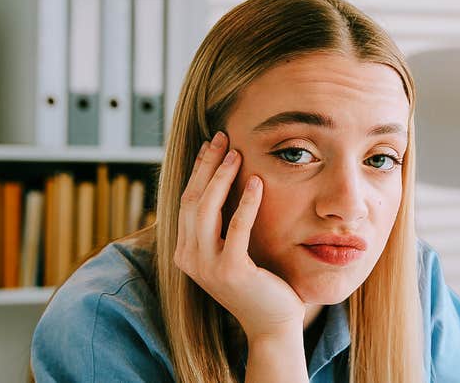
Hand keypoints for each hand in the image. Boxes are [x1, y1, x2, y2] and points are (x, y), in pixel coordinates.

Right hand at [173, 131, 305, 340]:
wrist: (273, 323)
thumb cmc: (258, 283)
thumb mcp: (232, 250)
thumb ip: (222, 225)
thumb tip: (223, 183)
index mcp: (186, 251)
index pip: (187, 200)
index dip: (199, 169)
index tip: (212, 143)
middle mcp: (189, 259)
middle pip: (192, 199)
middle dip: (207, 164)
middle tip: (222, 137)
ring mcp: (207, 267)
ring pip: (206, 209)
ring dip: (222, 177)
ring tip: (237, 153)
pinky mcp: (231, 271)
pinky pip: (237, 227)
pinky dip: (247, 202)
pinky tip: (258, 182)